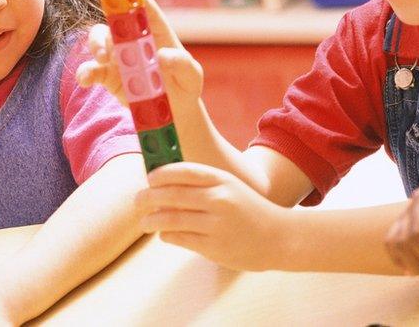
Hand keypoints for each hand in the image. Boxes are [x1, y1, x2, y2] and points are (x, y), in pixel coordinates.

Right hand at [76, 0, 202, 113]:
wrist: (174, 111)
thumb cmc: (185, 84)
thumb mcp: (191, 74)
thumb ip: (181, 63)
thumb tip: (162, 56)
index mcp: (156, 30)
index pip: (143, 6)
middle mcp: (134, 38)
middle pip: (115, 18)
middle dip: (109, 18)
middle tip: (112, 37)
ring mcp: (118, 55)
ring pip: (99, 39)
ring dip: (97, 45)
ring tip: (103, 60)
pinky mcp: (108, 76)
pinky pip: (91, 69)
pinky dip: (86, 73)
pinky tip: (87, 80)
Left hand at [135, 162, 288, 271]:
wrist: (280, 237)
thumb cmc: (251, 211)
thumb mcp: (232, 188)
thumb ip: (205, 184)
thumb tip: (164, 184)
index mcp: (223, 180)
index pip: (184, 171)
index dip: (161, 174)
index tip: (149, 178)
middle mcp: (219, 199)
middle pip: (172, 195)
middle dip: (148, 198)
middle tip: (137, 201)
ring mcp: (216, 224)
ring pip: (171, 218)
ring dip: (152, 219)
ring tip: (144, 222)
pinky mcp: (213, 247)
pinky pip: (180, 238)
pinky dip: (167, 235)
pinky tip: (165, 233)